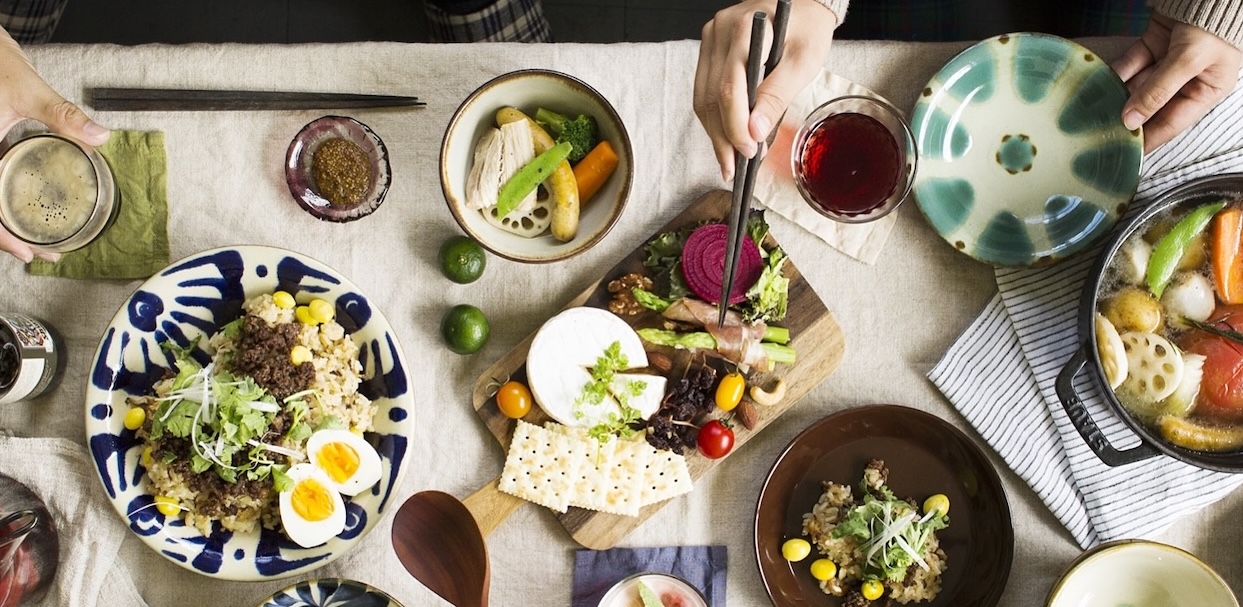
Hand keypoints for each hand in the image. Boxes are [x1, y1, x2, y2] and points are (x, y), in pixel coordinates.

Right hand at [0, 27, 109, 262]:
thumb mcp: (28, 90)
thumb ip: (63, 115)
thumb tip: (99, 136)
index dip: (1, 236)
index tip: (26, 253)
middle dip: (6, 236)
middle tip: (39, 254)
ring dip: (3, 223)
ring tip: (32, 242)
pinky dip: (2, 202)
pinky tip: (23, 210)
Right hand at [694, 0, 838, 180]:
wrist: (801, 5)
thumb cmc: (806, 29)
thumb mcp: (803, 62)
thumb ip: (777, 96)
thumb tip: (755, 132)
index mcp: (744, 29)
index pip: (729, 88)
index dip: (736, 126)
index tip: (749, 151)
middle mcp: (719, 32)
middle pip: (710, 97)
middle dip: (722, 137)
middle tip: (735, 167)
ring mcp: (710, 41)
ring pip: (702, 98)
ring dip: (714, 133)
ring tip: (728, 161)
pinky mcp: (709, 51)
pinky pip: (703, 91)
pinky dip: (714, 119)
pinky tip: (725, 138)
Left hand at [1111, 13, 1241, 153]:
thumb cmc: (1213, 24)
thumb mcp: (1189, 61)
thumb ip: (1158, 90)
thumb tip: (1131, 121)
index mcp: (1206, 90)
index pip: (1172, 123)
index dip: (1148, 139)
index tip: (1124, 153)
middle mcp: (1187, 80)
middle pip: (1151, 106)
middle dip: (1127, 118)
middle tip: (1101, 134)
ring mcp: (1168, 63)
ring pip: (1137, 86)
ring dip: (1117, 96)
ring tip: (1095, 113)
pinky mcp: (1153, 47)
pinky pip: (1131, 64)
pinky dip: (1116, 73)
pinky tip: (1099, 85)